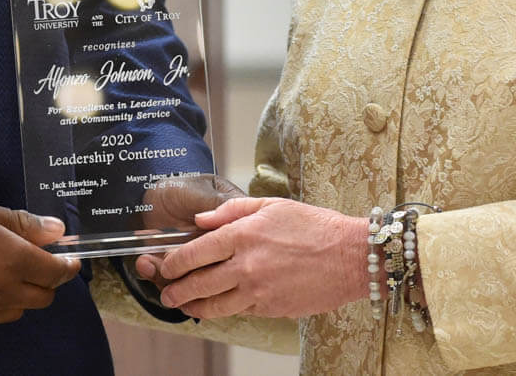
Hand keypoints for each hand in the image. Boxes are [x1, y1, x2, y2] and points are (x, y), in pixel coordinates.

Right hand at [0, 191, 80, 334]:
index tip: (69, 260)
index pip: (54, 272)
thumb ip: (20, 223)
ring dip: (18, 295)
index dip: (66, 267)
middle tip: (34, 261)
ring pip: (15, 312)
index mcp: (9, 258)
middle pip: (41, 298)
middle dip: (45, 281)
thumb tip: (56, 231)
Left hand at [135, 196, 367, 318]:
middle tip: (166, 293)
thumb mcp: (271, 205)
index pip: (196, 251)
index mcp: (243, 234)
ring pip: (214, 305)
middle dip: (176, 290)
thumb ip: (232, 210)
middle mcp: (246, 264)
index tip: (165, 265)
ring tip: (183, 306)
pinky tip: (216, 307)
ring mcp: (258, 290)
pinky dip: (223, 310)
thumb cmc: (314, 226)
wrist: (349, 257)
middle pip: (199, 282)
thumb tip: (202, 219)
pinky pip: (239, 311)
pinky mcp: (270, 308)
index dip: (174, 261)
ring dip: (194, 307)